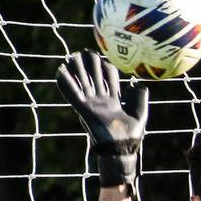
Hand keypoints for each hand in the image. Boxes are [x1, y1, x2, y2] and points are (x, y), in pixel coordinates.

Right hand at [55, 51, 149, 190]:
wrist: (120, 148)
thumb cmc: (131, 136)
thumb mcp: (140, 115)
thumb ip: (139, 99)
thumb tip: (138, 84)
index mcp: (114, 102)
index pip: (109, 80)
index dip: (106, 67)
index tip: (104, 57)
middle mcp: (101, 101)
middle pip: (94, 77)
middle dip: (90, 64)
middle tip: (86, 51)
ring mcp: (91, 104)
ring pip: (82, 82)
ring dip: (77, 69)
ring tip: (72, 56)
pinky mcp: (83, 109)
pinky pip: (72, 93)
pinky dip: (66, 82)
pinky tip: (60, 70)